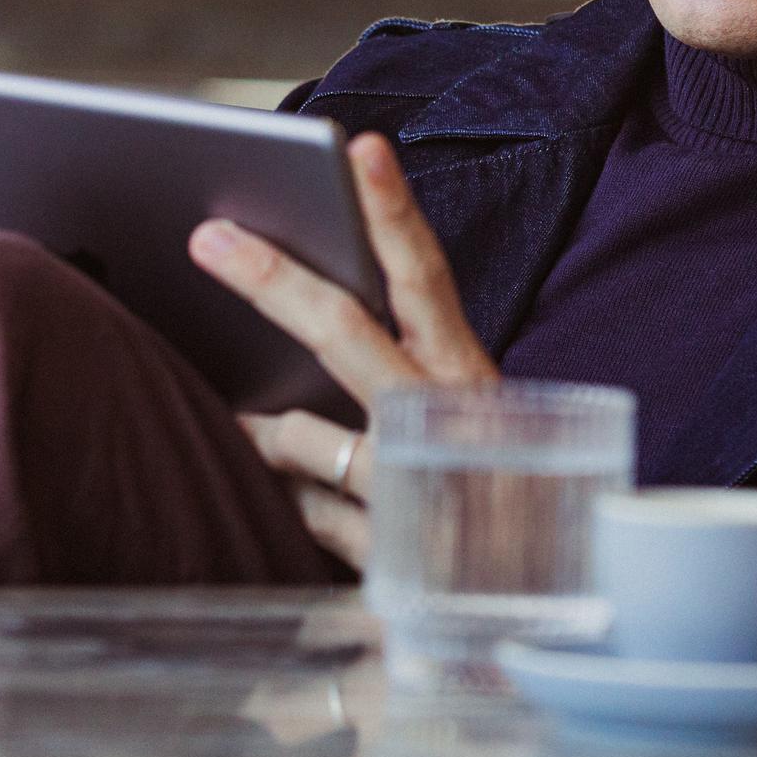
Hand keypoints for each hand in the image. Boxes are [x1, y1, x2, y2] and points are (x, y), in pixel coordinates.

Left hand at [189, 131, 496, 567]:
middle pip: (345, 332)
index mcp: (471, 376)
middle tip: (205, 235)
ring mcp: (414, 491)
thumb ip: (399, 364)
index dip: (391, 208)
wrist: (551, 610)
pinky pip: (305, 513)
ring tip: (221, 409)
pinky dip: (283, 497)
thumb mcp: (462, 417)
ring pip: (306, 437)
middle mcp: (446, 425)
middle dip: (270, 279)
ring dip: (258, 427)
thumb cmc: (494, 491)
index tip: (358, 147)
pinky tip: (269, 488)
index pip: (426, 276)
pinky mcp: (387, 555)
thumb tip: (296, 310)